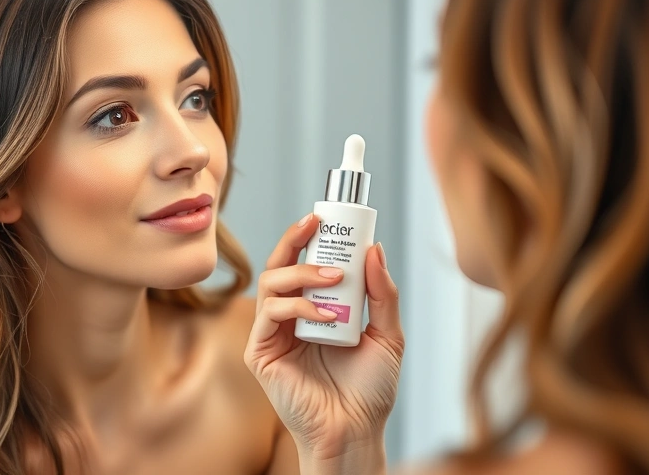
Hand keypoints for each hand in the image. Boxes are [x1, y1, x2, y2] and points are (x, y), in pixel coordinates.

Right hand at [244, 214, 403, 467]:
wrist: (356, 431)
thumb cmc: (370, 390)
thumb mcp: (387, 334)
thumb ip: (382, 294)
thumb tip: (374, 250)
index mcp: (316, 309)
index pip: (305, 264)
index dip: (310, 238)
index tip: (326, 217)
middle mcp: (291, 318)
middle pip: (280, 265)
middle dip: (295, 239)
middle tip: (317, 224)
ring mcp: (273, 334)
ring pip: (271, 283)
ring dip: (301, 272)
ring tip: (333, 277)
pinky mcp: (261, 353)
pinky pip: (269, 315)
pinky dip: (295, 306)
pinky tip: (322, 313)